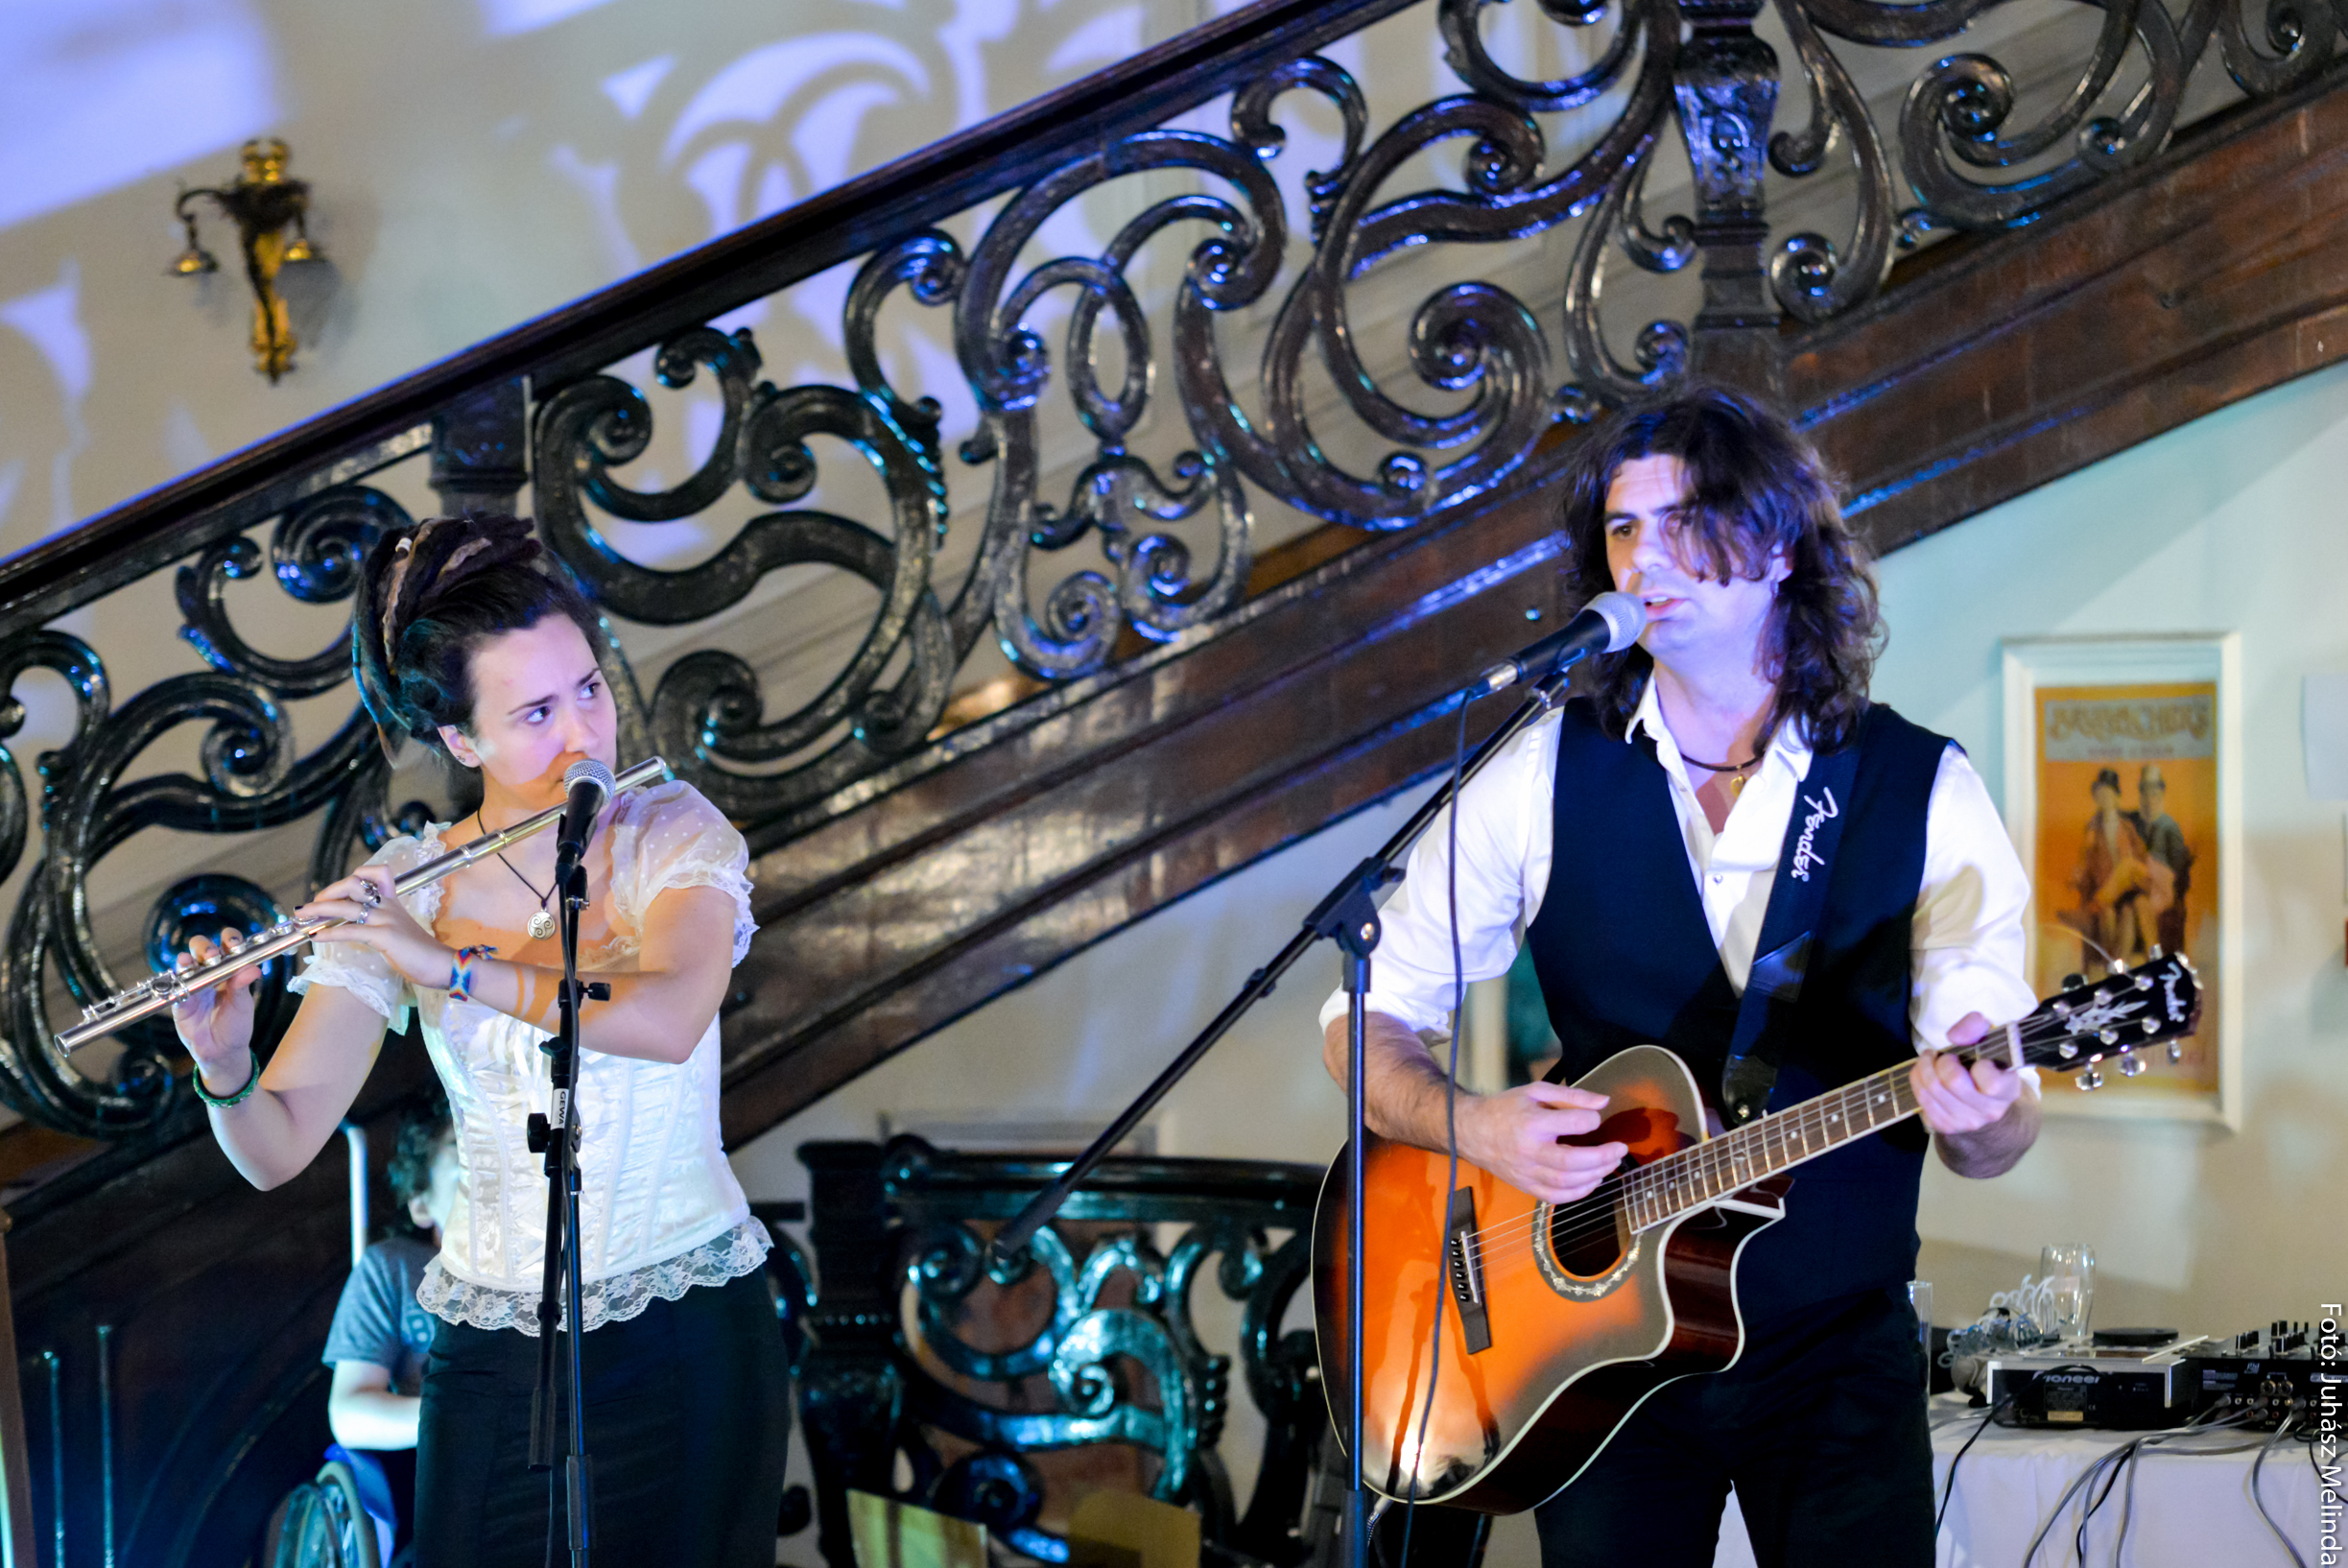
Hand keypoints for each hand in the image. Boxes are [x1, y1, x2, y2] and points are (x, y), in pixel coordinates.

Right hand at [172, 928, 261, 1093]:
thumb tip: (252, 969)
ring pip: (186, 962)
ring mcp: (193, 984)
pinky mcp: (179, 999)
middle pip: (202, 948)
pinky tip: (182, 972)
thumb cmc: (236, 1025)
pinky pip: (175, 985)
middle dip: (206, 946)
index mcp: (229, 971)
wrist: (222, 1051)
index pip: (228, 947)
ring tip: (195, 961)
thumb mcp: (242, 1005)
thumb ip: (243, 987)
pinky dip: (177, 977)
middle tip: (212, 955)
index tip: (233, 942)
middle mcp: (210, 973)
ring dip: (190, 958)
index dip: (229, 940)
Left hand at [296, 865, 451, 992]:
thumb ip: (382, 926)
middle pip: (354, 884)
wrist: (443, 965)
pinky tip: (317, 938)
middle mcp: (389, 906)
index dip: (355, 876)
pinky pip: (352, 931)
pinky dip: (330, 933)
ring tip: (303, 915)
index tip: (337, 892)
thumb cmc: (423, 954)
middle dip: (328, 892)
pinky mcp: (385, 936)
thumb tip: (361, 931)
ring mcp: (387, 920)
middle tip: (311, 906)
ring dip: (320, 909)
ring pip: (348, 906)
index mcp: (393, 903)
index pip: (377, 873)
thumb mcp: (401, 933)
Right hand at [1459, 1080, 1625, 1204]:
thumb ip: (1572, 1096)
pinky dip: (1579, 1193)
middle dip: (1602, 1157)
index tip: (1596, 1119)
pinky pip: (1556, 1198)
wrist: (1472, 1132)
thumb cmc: (1506, 1108)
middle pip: (1572, 1161)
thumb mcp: (1536, 1091)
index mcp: (1532, 1123)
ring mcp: (1527, 1173)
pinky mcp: (1526, 1187)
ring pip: (1567, 1183)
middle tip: (1619, 1149)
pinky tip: (1592, 1181)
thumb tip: (1604, 1102)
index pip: (1572, 1123)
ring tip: (1610, 1164)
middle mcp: (1529, 1151)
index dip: (1592, 1120)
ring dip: (1596, 1175)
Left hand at [1911, 1011, 2023, 1135]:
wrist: (1984, 1103)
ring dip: (1924, 1069)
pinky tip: (1925, 1075)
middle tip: (1941, 1055)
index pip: (1992, 1083)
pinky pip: (1922, 1101)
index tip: (1977, 1059)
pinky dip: (1918, 1082)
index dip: (1980, 1066)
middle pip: (1953, 1082)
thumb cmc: (1987, 1066)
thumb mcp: (1989, 1041)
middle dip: (1941, 1061)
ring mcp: (1967, 1122)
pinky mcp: (1945, 1127)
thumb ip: (1976, 1027)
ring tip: (1929, 1060)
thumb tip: (1954, 1035)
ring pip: (1932, 1091)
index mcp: (2008, 1091)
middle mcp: (1990, 1111)